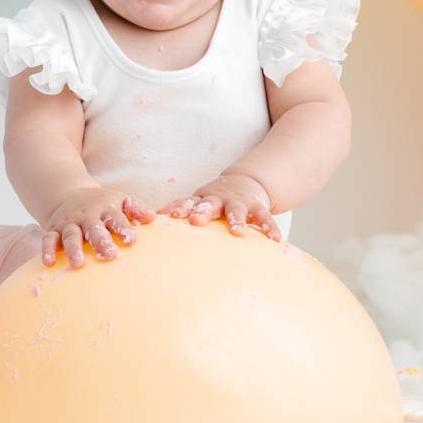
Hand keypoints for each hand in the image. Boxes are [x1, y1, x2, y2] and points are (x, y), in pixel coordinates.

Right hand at [40, 188, 153, 268]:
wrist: (69, 194)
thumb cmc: (103, 204)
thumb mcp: (120, 200)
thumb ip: (136, 209)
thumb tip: (153, 218)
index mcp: (106, 208)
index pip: (116, 218)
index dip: (124, 228)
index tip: (132, 239)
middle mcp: (87, 215)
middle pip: (93, 228)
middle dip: (100, 241)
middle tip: (109, 255)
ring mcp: (69, 222)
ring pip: (71, 235)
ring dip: (74, 249)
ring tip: (79, 264)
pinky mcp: (54, 229)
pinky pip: (49, 239)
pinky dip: (47, 250)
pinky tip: (49, 263)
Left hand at [163, 173, 279, 241]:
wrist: (245, 183)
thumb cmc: (213, 200)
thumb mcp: (197, 202)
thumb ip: (178, 211)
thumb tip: (147, 222)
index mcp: (201, 200)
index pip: (186, 203)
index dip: (178, 209)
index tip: (169, 216)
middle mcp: (218, 200)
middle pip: (208, 204)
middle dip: (202, 212)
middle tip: (195, 221)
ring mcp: (238, 202)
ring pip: (237, 210)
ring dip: (237, 219)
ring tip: (237, 231)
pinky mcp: (257, 207)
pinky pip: (264, 217)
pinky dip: (269, 227)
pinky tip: (274, 239)